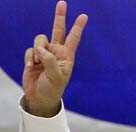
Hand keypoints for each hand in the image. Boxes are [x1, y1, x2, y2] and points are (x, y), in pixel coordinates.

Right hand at [22, 1, 87, 116]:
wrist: (39, 97)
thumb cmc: (52, 89)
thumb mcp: (56, 77)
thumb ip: (50, 61)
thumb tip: (42, 49)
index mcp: (67, 57)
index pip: (74, 39)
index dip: (78, 27)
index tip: (84, 16)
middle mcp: (57, 52)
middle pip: (58, 30)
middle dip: (60, 16)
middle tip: (62, 2)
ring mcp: (45, 53)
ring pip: (39, 40)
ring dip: (37, 51)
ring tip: (38, 64)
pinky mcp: (33, 56)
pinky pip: (30, 50)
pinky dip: (29, 58)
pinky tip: (31, 67)